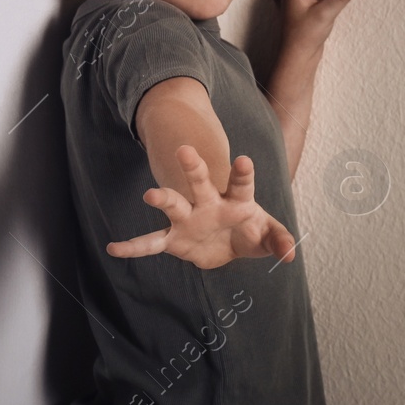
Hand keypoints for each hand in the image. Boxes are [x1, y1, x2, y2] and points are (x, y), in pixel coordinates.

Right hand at [106, 145, 296, 269]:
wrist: (227, 242)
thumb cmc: (249, 230)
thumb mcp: (267, 235)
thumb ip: (278, 240)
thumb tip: (291, 253)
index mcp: (236, 199)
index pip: (241, 183)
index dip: (242, 172)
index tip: (244, 160)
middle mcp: (209, 203)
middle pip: (201, 182)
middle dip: (193, 168)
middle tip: (185, 150)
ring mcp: (189, 219)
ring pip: (174, 205)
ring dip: (163, 199)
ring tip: (150, 195)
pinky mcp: (174, 239)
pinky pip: (152, 242)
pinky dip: (134, 247)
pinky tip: (113, 248)